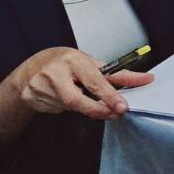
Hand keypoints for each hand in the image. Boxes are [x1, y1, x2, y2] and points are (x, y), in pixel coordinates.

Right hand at [3, 47, 152, 121]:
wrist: (30, 69)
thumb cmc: (64, 63)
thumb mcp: (89, 63)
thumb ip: (114, 74)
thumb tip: (143, 79)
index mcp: (72, 59)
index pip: (94, 81)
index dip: (109, 96)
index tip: (122, 106)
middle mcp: (54, 72)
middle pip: (77, 100)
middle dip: (98, 109)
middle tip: (114, 114)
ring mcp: (40, 87)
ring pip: (69, 107)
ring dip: (79, 105)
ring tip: (73, 91)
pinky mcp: (31, 99)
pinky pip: (57, 110)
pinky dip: (64, 107)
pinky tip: (58, 96)